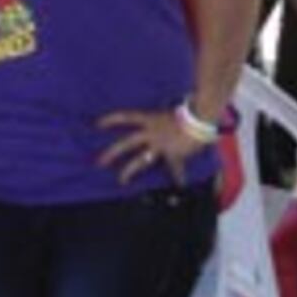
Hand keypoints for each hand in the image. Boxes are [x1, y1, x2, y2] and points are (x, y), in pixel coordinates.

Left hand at [97, 108, 211, 183]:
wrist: (200, 117)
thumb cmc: (188, 112)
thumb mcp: (169, 114)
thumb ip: (160, 120)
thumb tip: (158, 122)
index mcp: (150, 120)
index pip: (125, 117)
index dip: (110, 120)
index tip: (96, 124)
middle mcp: (151, 133)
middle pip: (125, 143)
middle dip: (111, 153)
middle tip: (99, 162)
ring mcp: (160, 145)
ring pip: (140, 161)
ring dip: (129, 171)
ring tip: (120, 181)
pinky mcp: (173, 155)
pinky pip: (175, 169)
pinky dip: (179, 177)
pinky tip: (180, 184)